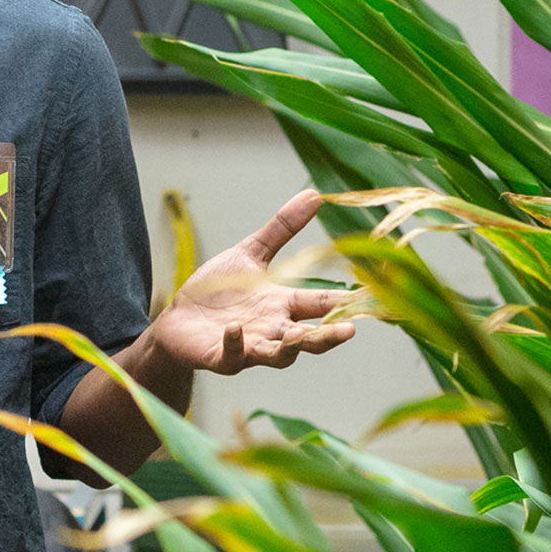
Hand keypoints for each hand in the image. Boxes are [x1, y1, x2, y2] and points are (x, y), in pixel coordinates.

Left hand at [146, 189, 356, 375]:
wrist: (179, 320)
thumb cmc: (218, 291)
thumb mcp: (251, 254)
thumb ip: (282, 229)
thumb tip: (315, 195)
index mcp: (283, 304)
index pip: (322, 304)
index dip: (346, 301)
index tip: (371, 295)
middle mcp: (273, 329)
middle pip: (309, 338)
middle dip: (328, 336)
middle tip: (350, 330)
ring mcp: (249, 346)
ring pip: (278, 356)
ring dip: (289, 349)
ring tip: (295, 336)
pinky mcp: (221, 356)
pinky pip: (231, 355)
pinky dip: (235, 343)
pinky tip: (235, 328)